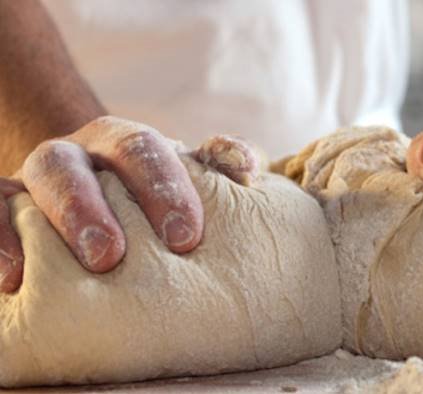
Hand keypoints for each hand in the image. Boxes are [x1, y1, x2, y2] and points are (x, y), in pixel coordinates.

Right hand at [0, 116, 258, 292]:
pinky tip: (12, 277)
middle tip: (114, 256)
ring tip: (84, 264)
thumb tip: (245, 167)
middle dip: (98, 206)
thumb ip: (222, 163)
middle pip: (81, 161)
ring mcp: (41, 178)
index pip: (142, 149)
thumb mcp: (191, 180)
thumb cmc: (157, 200)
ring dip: (63, 216)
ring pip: (43, 175)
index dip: (162, 187)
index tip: (184, 237)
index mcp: (127, 145)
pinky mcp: (8, 204)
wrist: (101, 201)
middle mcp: (82, 153)